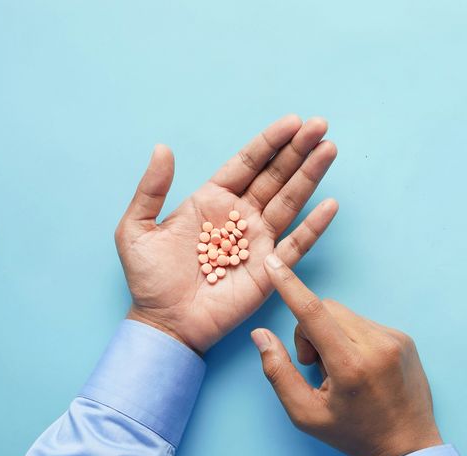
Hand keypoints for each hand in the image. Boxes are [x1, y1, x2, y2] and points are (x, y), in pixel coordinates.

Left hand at [116, 115, 338, 353]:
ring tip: (329, 149)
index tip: (293, 121)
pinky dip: (313, 226)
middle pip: (275, 175)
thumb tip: (163, 148)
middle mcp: (240, 216)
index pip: (247, 163)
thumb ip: (151, 189)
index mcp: (212, 201)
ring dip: (310, 176)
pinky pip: (295, 245)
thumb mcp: (136, 229)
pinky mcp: (269, 270)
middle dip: (298, 151)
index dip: (270, 142)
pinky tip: (330, 204)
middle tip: (321, 126)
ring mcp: (258, 242)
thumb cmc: (149, 279)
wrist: (163, 323)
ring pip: (289, 201)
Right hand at [250, 254, 442, 455]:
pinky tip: (359, 368)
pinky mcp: (404, 337)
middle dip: (310, 331)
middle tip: (315, 365)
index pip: (312, 312)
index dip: (289, 285)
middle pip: (326, 310)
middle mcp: (377, 345)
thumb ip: (278, 372)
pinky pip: (363, 323)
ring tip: (341, 371)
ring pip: (344, 315)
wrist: (407, 446)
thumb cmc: (353, 435)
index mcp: (350, 365)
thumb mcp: (305, 414)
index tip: (274, 262)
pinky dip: (351, 338)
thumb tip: (260, 335)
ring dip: (331, 334)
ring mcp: (395, 339)